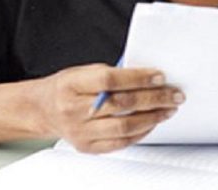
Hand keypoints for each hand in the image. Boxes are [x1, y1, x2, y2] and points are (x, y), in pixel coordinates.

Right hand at [37, 63, 182, 153]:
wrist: (44, 109)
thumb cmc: (67, 87)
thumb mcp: (82, 71)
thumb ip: (110, 74)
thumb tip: (146, 77)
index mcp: (71, 84)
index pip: (109, 81)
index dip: (137, 78)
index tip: (159, 76)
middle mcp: (73, 110)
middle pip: (121, 105)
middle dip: (153, 99)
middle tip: (173, 94)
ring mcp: (80, 131)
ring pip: (124, 127)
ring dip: (152, 118)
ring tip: (167, 109)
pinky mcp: (87, 147)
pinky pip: (120, 142)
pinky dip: (140, 132)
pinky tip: (151, 123)